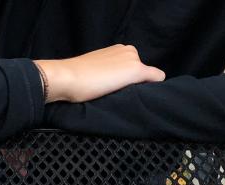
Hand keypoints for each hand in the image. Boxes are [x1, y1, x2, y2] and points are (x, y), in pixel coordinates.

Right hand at [35, 45, 164, 103]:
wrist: (68, 77)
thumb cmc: (74, 78)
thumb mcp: (92, 69)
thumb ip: (104, 71)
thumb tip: (106, 83)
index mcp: (117, 49)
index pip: (130, 65)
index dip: (125, 78)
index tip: (114, 88)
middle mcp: (128, 50)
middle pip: (141, 70)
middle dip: (133, 81)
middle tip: (115, 93)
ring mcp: (133, 59)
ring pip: (146, 76)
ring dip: (138, 86)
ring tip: (120, 94)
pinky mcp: (136, 70)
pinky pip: (156, 77)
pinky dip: (154, 85)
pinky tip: (145, 94)